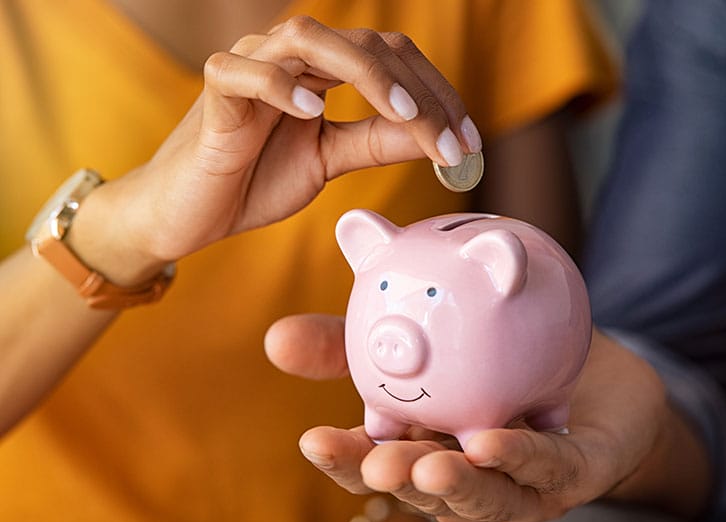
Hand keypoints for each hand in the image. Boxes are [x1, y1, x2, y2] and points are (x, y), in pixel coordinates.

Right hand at [70, 16, 480, 284]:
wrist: (190, 213)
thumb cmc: (255, 179)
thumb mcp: (329, 160)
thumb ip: (376, 142)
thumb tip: (435, 138)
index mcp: (322, 70)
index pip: (392, 59)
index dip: (436, 95)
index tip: (469, 143)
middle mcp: (291, 56)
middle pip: (366, 45)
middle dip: (418, 92)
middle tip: (452, 142)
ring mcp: (250, 65)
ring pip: (310, 39)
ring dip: (367, 75)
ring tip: (405, 116)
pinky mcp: (214, 92)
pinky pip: (242, 71)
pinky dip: (278, 85)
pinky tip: (312, 112)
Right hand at [267, 317, 707, 521]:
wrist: (589, 363)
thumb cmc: (498, 360)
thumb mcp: (423, 341)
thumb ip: (356, 342)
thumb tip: (274, 336)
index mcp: (422, 447)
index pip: (375, 461)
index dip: (346, 458)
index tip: (312, 440)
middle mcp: (464, 475)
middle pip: (420, 487)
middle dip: (394, 480)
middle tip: (374, 462)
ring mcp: (518, 484)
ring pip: (483, 495)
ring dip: (454, 485)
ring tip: (427, 467)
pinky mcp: (570, 475)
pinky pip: (545, 469)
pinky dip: (519, 458)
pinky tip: (493, 441)